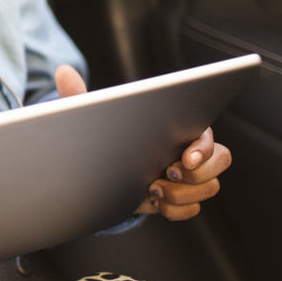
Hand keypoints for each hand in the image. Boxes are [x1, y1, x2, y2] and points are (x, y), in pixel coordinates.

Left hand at [53, 65, 232, 221]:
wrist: (102, 168)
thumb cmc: (105, 134)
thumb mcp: (91, 116)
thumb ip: (79, 96)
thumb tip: (62, 70)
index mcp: (177, 124)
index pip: (206, 135)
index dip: (202, 148)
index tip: (183, 158)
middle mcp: (190, 149)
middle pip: (219, 162)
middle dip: (197, 174)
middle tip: (164, 175)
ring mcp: (188, 176)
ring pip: (209, 188)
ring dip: (183, 194)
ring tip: (152, 190)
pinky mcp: (181, 198)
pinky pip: (193, 209)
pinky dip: (176, 210)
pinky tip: (154, 203)